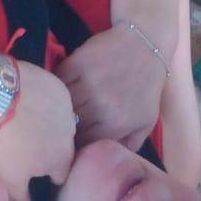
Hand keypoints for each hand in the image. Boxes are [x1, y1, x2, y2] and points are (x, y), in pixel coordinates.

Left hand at [0, 61, 74, 200]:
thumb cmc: (5, 140)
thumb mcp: (11, 176)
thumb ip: (22, 193)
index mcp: (62, 159)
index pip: (60, 173)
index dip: (46, 171)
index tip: (33, 163)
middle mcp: (70, 134)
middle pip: (60, 145)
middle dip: (47, 143)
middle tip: (25, 137)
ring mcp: (66, 108)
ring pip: (58, 120)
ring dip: (46, 120)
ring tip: (24, 116)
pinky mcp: (57, 86)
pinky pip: (53, 97)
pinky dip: (43, 98)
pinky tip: (27, 97)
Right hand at [56, 24, 164, 152]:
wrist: (144, 44)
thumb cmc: (145, 87)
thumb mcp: (145, 122)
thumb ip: (127, 145)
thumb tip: (104, 157)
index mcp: (118, 123)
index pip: (86, 143)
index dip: (77, 145)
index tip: (73, 143)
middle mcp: (102, 104)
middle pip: (71, 124)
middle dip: (66, 128)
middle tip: (62, 126)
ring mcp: (89, 81)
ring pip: (61, 102)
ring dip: (58, 106)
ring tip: (56, 109)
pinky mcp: (78, 60)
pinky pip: (58, 79)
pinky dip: (55, 85)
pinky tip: (58, 88)